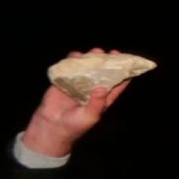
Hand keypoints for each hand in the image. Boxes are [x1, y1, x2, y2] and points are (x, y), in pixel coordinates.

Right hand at [19, 48, 134, 157]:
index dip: (123, 73)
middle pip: (102, 72)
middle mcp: (92, 89)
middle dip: (106, 62)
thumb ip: (97, 103)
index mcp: (102, 98)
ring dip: (91, 59)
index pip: (116, 85)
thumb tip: (103, 88)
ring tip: (95, 51)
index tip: (127, 62)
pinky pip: (69, 68)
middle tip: (110, 52)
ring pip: (87, 68)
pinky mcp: (64, 81)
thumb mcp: (89, 116)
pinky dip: (72, 61)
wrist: (52, 126)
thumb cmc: (75, 125)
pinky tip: (75, 55)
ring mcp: (78, 84)